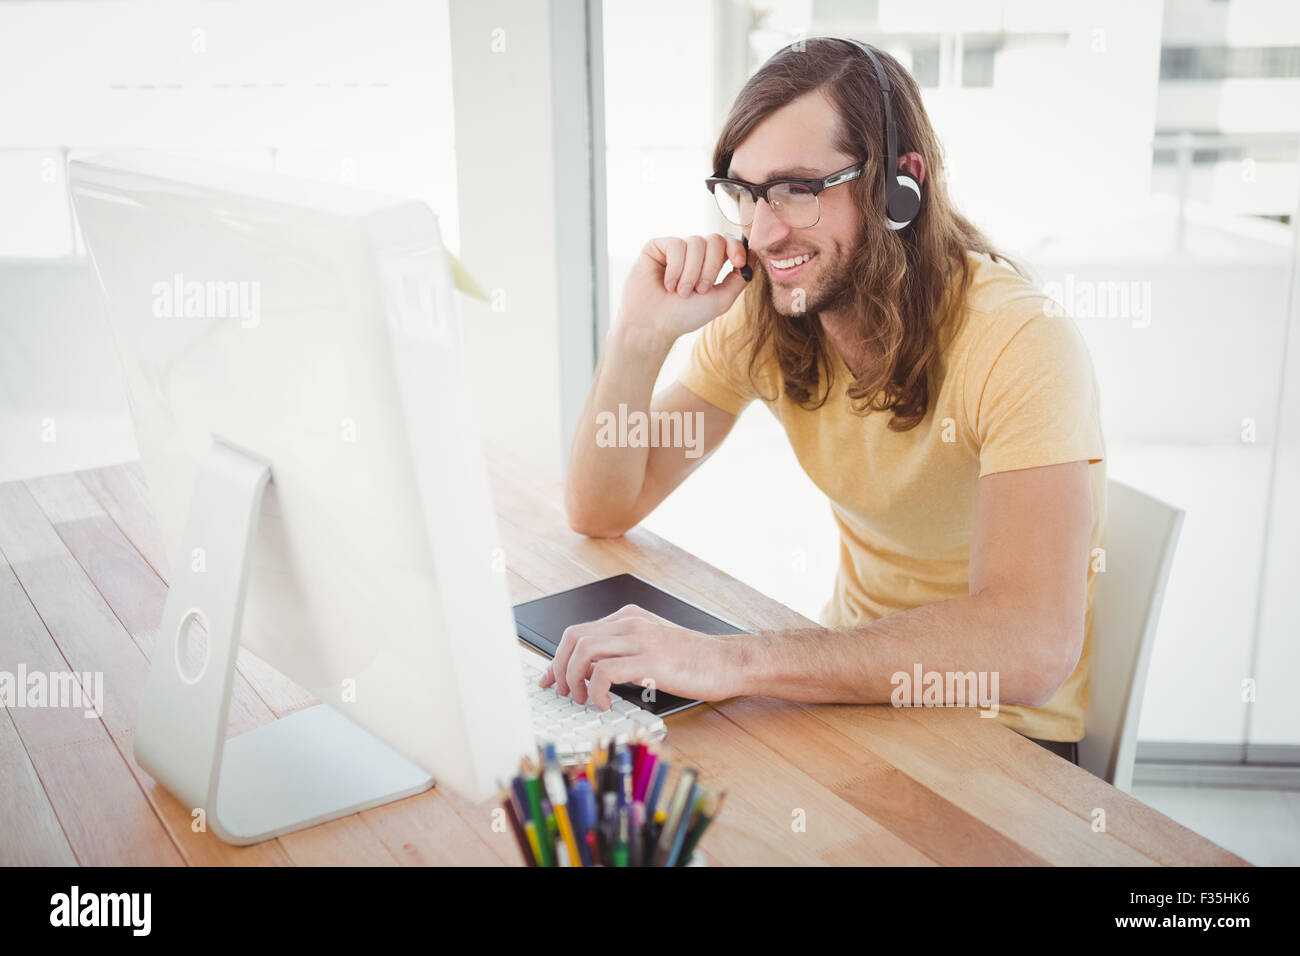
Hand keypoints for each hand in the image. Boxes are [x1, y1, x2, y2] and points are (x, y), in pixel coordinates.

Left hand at [538, 604, 743, 708]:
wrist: (728, 662)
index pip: (578, 631)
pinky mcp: (650, 660)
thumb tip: (593, 672)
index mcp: (629, 618)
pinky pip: (604, 672)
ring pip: (583, 651)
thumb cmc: (694, 660)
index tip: (551, 679)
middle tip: (564, 693)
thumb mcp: (654, 645)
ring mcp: (640, 639)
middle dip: (559, 668)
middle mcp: (630, 622)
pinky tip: (604, 703)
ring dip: (573, 679)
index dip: (558, 658)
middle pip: (573, 638)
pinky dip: (595, 690)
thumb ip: (625, 649)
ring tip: (583, 699)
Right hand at [618, 234, 751, 344]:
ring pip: (696, 242)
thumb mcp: (721, 299)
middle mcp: (694, 253)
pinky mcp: (657, 247)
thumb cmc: (686, 315)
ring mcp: (676, 248)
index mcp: (710, 263)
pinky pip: (676, 245)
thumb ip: (740, 278)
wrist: (654, 325)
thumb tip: (754, 254)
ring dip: (692, 272)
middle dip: (711, 266)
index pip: (729, 242)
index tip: (739, 262)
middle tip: (700, 290)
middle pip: (715, 240)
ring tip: (681, 292)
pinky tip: (668, 284)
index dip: (737, 247)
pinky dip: (675, 267)